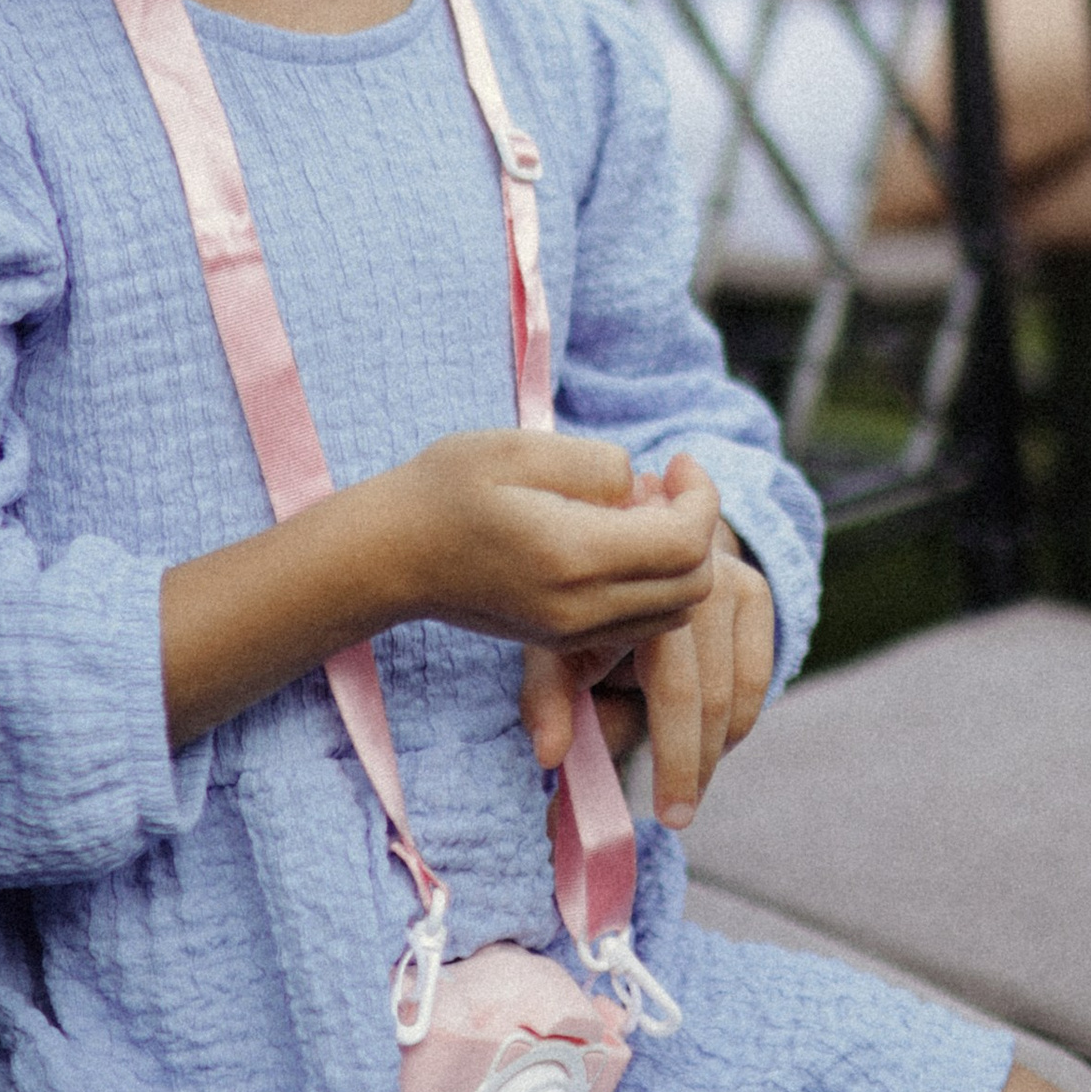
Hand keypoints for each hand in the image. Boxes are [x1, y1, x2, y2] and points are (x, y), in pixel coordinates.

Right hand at [397, 429, 716, 655]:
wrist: (389, 555)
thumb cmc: (446, 489)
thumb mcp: (518, 448)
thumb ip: (594, 464)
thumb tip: (639, 486)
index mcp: (573, 555)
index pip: (684, 543)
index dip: (701, 498)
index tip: (677, 461)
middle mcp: (581, 608)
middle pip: (692, 585)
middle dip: (697, 529)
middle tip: (662, 483)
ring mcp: (572, 634)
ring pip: (673, 612)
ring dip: (678, 561)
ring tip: (639, 509)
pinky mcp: (563, 643)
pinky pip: (640, 624)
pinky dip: (653, 585)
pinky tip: (617, 542)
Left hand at [521, 464, 774, 826]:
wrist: (624, 539)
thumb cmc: (581, 602)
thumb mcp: (553, 640)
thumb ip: (551, 697)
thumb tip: (549, 757)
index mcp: (641, 588)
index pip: (676, 690)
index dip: (675, 757)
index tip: (670, 816)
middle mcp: (696, 577)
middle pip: (710, 697)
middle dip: (693, 764)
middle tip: (677, 812)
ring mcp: (730, 578)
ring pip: (737, 693)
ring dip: (714, 746)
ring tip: (685, 780)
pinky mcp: (755, 590)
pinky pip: (757, 676)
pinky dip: (736, 717)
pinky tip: (707, 739)